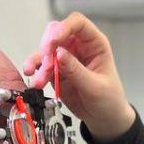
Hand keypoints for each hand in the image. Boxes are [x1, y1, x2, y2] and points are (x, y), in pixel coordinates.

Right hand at [24, 12, 135, 139]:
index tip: (53, 40)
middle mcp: (78, 47)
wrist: (104, 119)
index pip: (78, 24)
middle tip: (47, 63)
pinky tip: (35, 81)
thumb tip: (59, 54)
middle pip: (56, 33)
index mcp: (94, 44)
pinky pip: (41, 66)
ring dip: (39, 63)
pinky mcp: (56, 71)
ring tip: (39, 81)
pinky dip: (36, 73)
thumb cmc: (108, 100)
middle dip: (48, 46)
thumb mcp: (95, 87)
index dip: (64, 27)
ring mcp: (65, 58)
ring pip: (45, 50)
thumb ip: (76, 71)